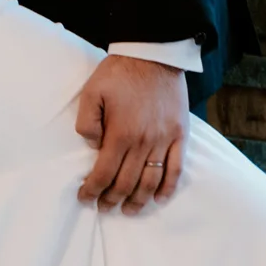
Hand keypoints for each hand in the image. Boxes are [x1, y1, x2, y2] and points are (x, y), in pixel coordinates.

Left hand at [75, 55, 188, 214]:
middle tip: (103, 207)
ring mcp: (165, 140)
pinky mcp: (180, 135)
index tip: (85, 198)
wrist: (154, 55)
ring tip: (128, 210)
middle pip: (127, 182)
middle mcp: (144, 142)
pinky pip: (176, 169)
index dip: (93, 190)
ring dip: (138, 200)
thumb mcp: (92, 91)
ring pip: (151, 182)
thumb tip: (93, 146)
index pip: (104, 173)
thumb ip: (87, 122)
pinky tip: (158, 199)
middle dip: (112, 199)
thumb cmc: (119, 72)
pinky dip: (168, 188)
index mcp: (121, 132)